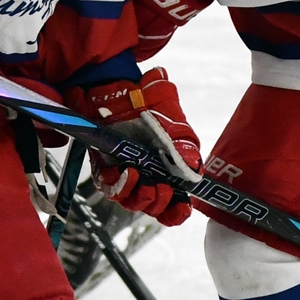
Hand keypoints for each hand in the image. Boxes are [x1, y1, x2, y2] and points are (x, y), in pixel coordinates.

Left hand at [67, 68, 201, 225]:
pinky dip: (120, 184)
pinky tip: (128, 171)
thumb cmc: (151, 102)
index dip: (177, 212)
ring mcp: (124, 173)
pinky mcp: (104, 167)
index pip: (173, 204)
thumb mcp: (173, 119)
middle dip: (159, 203)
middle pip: (152, 207)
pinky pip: (110, 186)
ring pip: (131, 201)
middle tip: (163, 189)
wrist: (121, 86)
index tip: (183, 208)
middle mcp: (146, 176)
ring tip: (146, 183)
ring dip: (140, 197)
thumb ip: (184, 143)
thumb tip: (194, 167)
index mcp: (168, 171)